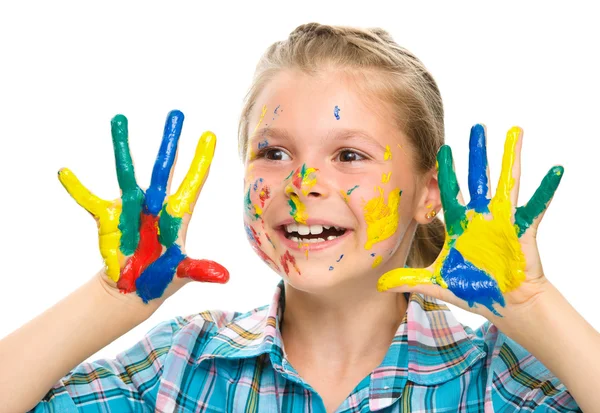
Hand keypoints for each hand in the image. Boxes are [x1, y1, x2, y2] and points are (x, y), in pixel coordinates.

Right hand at [58, 110, 228, 303]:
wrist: (134, 289)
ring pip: (127, 171)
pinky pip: (89, 200)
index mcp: (177, 215)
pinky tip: (64, 173)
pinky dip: (77, 188)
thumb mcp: (182, 274)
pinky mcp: (107, 218)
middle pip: (164, 168)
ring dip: (123, 146)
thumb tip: (224, 277)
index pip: (192, 183)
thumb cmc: (162, 278)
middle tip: (177, 113)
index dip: (200, 161)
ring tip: (120, 119)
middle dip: (170, 142)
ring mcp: (131, 208)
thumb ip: (198, 270)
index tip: (210, 135)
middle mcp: (155, 205)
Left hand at [378, 125, 562, 318]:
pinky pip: (535, 207)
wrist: (507, 305)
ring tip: (514, 131)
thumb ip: (410, 279)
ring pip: (506, 183)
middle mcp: (480, 217)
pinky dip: (545, 190)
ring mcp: (502, 221)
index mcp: (459, 225)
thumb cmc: (474, 290)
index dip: (445, 172)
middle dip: (476, 153)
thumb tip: (379, 284)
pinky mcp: (521, 230)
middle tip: (477, 126)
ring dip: (510, 158)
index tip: (441, 149)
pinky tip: (555, 169)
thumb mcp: (437, 283)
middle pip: (477, 178)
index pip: (449, 192)